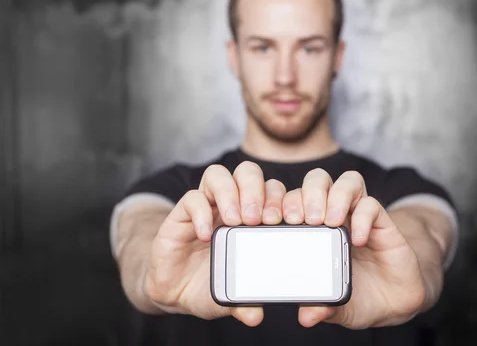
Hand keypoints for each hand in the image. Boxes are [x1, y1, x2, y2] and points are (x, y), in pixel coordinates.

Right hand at [143, 161, 285, 325]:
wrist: (176, 289)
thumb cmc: (212, 283)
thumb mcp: (234, 293)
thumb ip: (246, 301)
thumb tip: (256, 315)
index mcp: (254, 216)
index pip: (274, 190)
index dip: (284, 199)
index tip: (289, 221)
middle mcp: (232, 204)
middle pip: (248, 172)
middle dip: (258, 190)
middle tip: (260, 218)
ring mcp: (207, 205)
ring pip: (219, 174)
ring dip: (231, 193)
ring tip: (234, 220)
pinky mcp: (182, 214)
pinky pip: (191, 198)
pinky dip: (200, 212)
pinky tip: (206, 235)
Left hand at [287, 169, 426, 329]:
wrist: (393, 302)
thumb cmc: (356, 296)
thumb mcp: (335, 307)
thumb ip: (321, 308)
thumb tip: (306, 316)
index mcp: (311, 229)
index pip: (291, 199)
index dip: (278, 201)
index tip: (270, 220)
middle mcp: (333, 215)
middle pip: (317, 181)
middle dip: (306, 194)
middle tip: (301, 219)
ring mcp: (358, 215)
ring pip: (346, 182)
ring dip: (335, 196)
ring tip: (330, 221)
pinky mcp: (381, 222)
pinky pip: (371, 205)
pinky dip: (363, 217)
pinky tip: (358, 240)